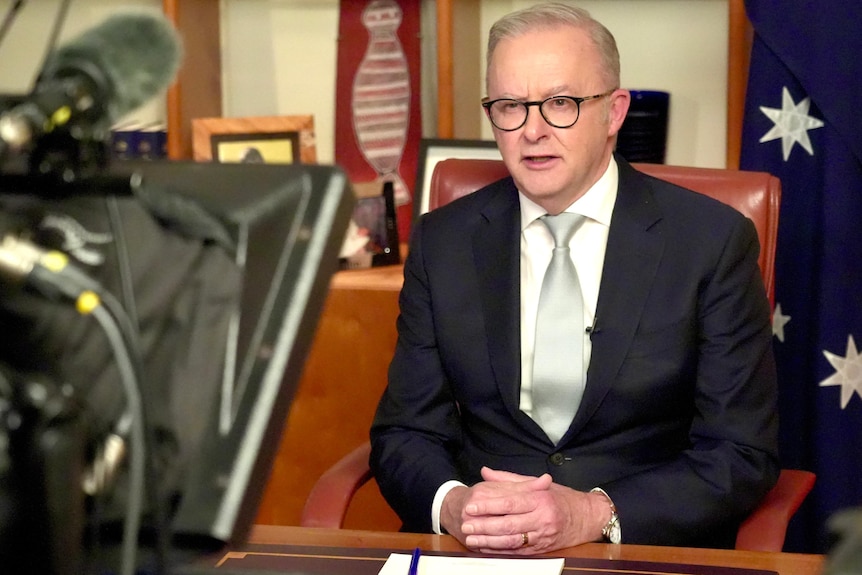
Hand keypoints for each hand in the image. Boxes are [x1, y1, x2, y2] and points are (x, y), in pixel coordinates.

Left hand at [440, 467, 610, 554]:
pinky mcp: (542, 549)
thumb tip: (485, 472)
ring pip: (511, 541)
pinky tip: (486, 548)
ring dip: (489, 541)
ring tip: (471, 539)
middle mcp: (542, 519)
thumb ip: (509, 479)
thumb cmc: (560, 497)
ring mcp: (542, 536)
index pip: (509, 503)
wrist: (587, 517)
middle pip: (508, 524)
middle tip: (466, 524)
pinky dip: (500, 551)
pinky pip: (518, 552)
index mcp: (540, 499)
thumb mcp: (538, 483)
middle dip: (484, 526)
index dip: (488, 506)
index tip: (471, 507)